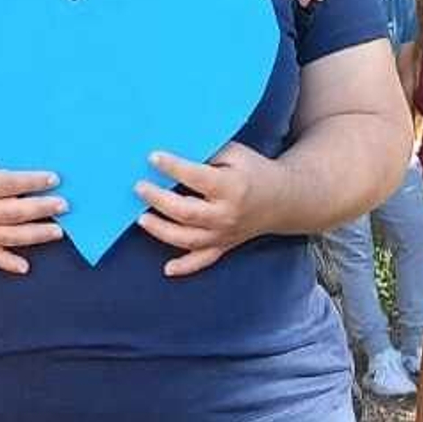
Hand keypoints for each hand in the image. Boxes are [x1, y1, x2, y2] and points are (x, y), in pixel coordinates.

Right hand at [0, 152, 65, 274]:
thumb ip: (5, 165)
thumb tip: (43, 169)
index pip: (7, 184)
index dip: (32, 182)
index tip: (54, 179)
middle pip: (12, 212)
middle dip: (40, 209)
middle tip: (63, 205)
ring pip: (8, 236)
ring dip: (35, 235)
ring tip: (57, 231)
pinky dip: (8, 263)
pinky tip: (25, 267)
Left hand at [135, 140, 281, 275]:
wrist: (283, 200)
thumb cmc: (254, 172)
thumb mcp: (236, 154)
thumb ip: (208, 153)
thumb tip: (173, 153)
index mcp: (232, 188)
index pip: (197, 178)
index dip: (173, 167)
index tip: (153, 157)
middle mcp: (227, 215)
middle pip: (187, 213)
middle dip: (159, 201)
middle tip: (139, 187)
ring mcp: (224, 234)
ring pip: (188, 239)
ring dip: (162, 231)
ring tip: (141, 219)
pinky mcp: (224, 246)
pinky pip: (203, 261)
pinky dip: (185, 267)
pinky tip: (167, 269)